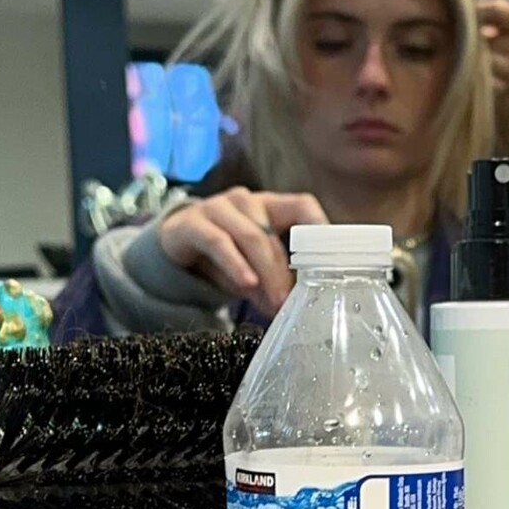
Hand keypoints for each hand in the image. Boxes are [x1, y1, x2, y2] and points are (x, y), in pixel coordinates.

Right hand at [158, 187, 327, 317]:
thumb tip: (298, 307)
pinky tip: (246, 284)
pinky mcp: (192, 223)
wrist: (177, 246)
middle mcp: (246, 201)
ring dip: (264, 274)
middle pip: (272, 234)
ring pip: (249, 237)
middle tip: (291, 304)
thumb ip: (276, 279)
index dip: (319, 226)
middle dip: (283, 273)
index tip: (331, 256)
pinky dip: (235, 264)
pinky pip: (218, 242)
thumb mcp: (256, 267)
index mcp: (270, 206)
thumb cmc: (228, 255)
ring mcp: (218, 207)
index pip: (302, 206)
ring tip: (272, 303)